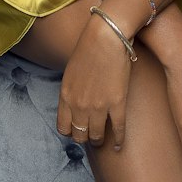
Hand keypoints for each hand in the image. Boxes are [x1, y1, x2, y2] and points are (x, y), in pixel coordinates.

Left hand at [56, 12, 133, 150]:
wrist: (106, 37)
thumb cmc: (89, 48)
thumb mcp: (71, 71)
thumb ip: (72, 90)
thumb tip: (77, 101)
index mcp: (65, 96)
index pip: (63, 127)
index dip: (70, 132)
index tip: (76, 131)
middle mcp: (78, 105)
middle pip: (79, 134)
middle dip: (84, 138)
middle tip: (90, 137)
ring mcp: (97, 106)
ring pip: (96, 136)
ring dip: (99, 140)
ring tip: (103, 141)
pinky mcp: (116, 104)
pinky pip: (117, 129)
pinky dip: (118, 139)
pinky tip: (119, 144)